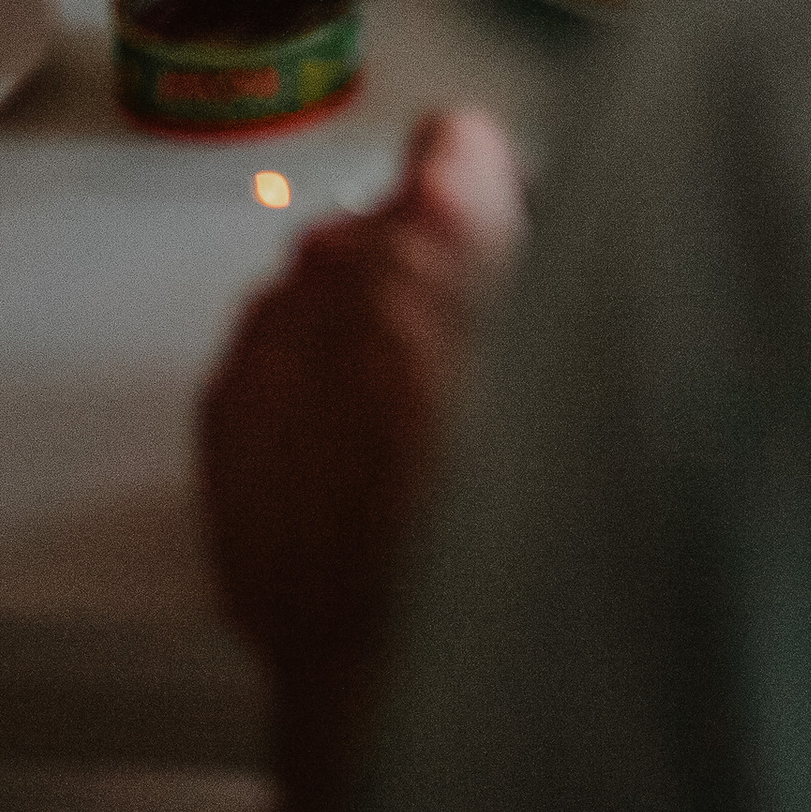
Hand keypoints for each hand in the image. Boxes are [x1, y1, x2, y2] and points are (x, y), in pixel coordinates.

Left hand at [198, 110, 525, 811]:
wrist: (398, 665)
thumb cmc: (497, 527)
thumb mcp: (584, 374)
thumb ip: (552, 273)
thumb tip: (544, 217)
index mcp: (439, 234)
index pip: (461, 146)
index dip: (503, 196)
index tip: (525, 232)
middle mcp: (341, 266)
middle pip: (388, 220)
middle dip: (431, 268)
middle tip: (486, 343)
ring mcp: (271, 338)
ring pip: (323, 286)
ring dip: (366, 325)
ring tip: (422, 412)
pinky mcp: (226, 408)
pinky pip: (271, 355)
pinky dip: (309, 383)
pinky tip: (359, 450)